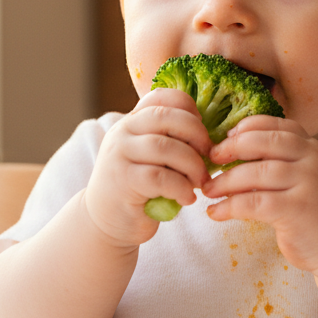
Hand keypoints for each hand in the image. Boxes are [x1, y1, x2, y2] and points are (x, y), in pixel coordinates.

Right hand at [84, 88, 211, 247]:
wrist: (106, 222)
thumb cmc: (138, 189)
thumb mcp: (150, 157)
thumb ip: (169, 140)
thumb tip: (211, 139)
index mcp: (132, 120)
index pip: (162, 95)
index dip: (189, 109)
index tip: (201, 131)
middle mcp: (123, 131)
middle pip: (167, 117)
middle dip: (197, 135)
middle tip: (209, 156)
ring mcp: (120, 154)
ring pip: (166, 147)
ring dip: (193, 165)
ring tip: (200, 182)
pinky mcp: (123, 180)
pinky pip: (160, 177)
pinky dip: (181, 188)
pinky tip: (187, 199)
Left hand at [200, 115, 317, 271]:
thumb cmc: (317, 211)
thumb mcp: (306, 176)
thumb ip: (282, 161)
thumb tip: (233, 148)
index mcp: (314, 148)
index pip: (278, 126)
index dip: (248, 127)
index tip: (226, 136)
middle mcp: (314, 160)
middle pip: (265, 143)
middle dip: (232, 148)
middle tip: (210, 159)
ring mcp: (309, 184)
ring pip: (257, 172)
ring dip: (226, 181)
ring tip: (207, 189)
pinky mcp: (298, 210)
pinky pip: (255, 203)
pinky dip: (230, 206)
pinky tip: (216, 213)